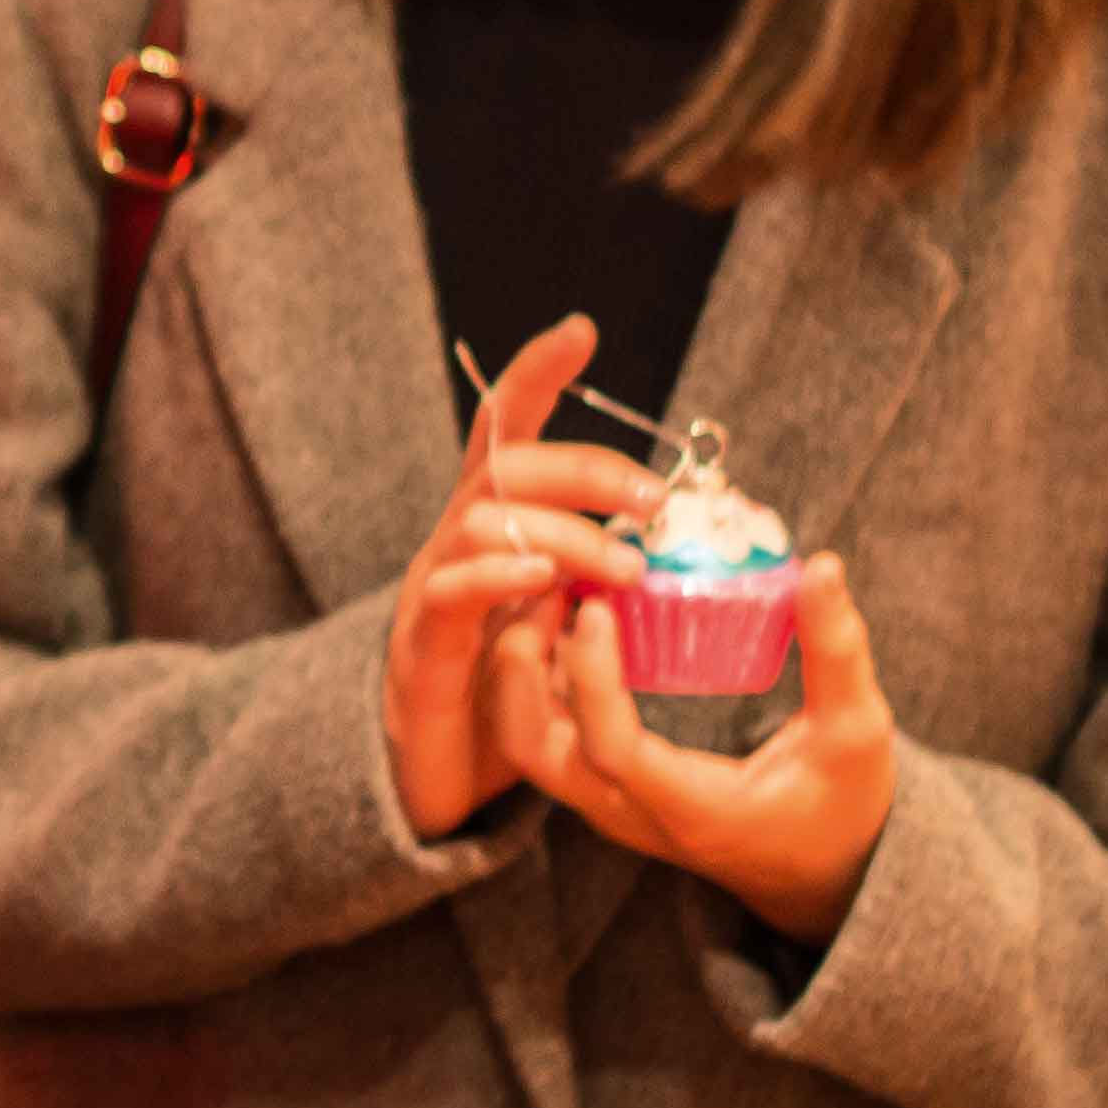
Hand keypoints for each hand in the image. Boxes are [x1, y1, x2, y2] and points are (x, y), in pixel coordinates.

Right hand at [389, 318, 656, 843]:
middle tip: (656, 500)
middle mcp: (457, 542)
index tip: (583, 330)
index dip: (538, 374)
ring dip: (563, 532)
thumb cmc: (511, 692)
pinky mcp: (421, 647)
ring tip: (627, 567)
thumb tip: (686, 542)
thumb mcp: (571, 622)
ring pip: (482, 520)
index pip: (511, 429)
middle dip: (584, 467)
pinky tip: (543, 582)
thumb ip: (606, 579)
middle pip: (505, 466)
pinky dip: (497, 575)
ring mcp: (433, 589)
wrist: (438, 777)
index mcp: (498, 526)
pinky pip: (451, 593)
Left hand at [549, 554, 904, 938]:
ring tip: (549, 592)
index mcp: (690, 809)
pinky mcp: (601, 789)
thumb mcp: (857, 734)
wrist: (820, 877)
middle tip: (549, 586)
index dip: (590, 677)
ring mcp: (607, 805)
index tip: (597, 606)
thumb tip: (822, 566)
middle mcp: (629, 814)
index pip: (610, 749)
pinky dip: (532, 679)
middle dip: (520, 664)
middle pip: (532, 748)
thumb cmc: (843, 808)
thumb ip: (838, 654)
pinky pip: (541, 734)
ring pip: (523, 741)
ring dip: (518, 667)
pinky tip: (560, 619)